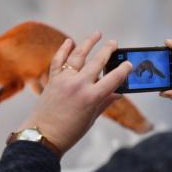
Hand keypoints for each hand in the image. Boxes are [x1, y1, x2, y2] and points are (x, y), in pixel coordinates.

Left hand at [18, 32, 131, 155]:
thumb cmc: (69, 132)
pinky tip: (69, 41)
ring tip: (97, 34)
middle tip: (114, 43)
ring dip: (88, 42)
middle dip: (108, 50)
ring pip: (78, 55)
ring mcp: (64, 80)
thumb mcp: (91, 118)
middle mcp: (78, 85)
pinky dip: (63, 50)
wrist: (43, 136)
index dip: (123, 70)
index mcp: (91, 97)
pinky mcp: (53, 80)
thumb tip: (118, 93)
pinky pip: (58, 60)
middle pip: (97, 62)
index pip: (113, 79)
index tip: (129, 64)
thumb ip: (105, 102)